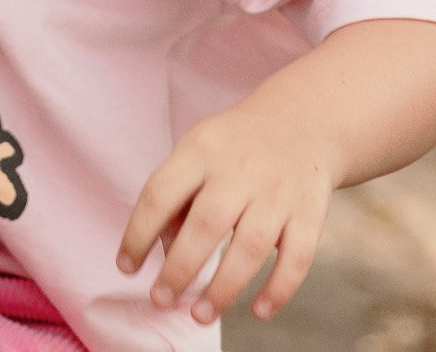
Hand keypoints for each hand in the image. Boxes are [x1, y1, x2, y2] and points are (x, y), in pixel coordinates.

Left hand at [116, 102, 335, 325]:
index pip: (161, 193)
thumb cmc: (234, 147)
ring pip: (251, 246)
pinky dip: (278, 289)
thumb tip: (165, 251)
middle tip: (161, 300)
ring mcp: (278, 192)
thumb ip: (178, 197)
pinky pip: (297, 258)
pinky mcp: (309, 213)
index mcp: (201, 150)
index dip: (138, 233)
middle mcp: (240, 170)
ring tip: (199, 315)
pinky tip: (258, 312)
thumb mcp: (198, 151)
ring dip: (224, 288)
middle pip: (206, 223)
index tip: (126, 267)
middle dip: (180, 268)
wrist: (301, 121)